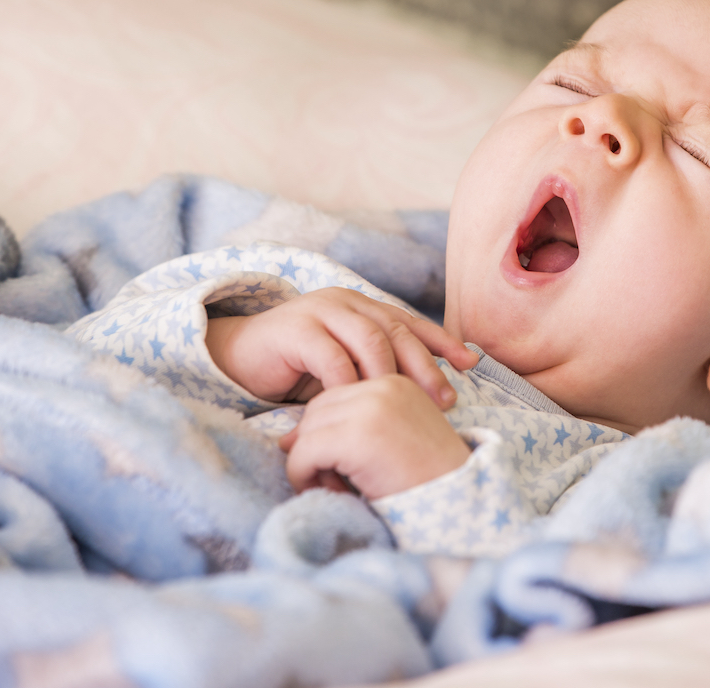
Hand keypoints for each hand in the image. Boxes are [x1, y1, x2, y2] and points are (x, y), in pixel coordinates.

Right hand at [204, 288, 476, 407]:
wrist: (238, 358)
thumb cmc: (296, 368)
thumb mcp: (344, 365)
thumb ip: (375, 368)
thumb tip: (429, 393)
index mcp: (362, 307)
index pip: (409, 322)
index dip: (442, 342)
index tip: (470, 364)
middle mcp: (345, 302)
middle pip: (396, 330)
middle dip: (425, 365)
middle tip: (444, 398)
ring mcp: (319, 311)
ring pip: (369, 339)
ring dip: (391, 374)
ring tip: (404, 404)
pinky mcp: (295, 330)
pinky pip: (331, 357)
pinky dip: (349, 383)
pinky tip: (360, 406)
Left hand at [278, 374, 471, 498]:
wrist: (462, 506)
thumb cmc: (429, 482)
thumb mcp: (395, 442)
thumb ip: (354, 428)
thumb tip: (290, 438)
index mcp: (395, 382)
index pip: (336, 397)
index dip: (330, 434)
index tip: (345, 467)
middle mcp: (382, 386)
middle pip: (316, 410)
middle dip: (314, 447)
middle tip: (337, 480)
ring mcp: (368, 409)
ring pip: (306, 431)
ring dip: (310, 464)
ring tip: (338, 487)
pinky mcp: (355, 437)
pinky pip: (303, 453)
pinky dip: (304, 476)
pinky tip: (331, 493)